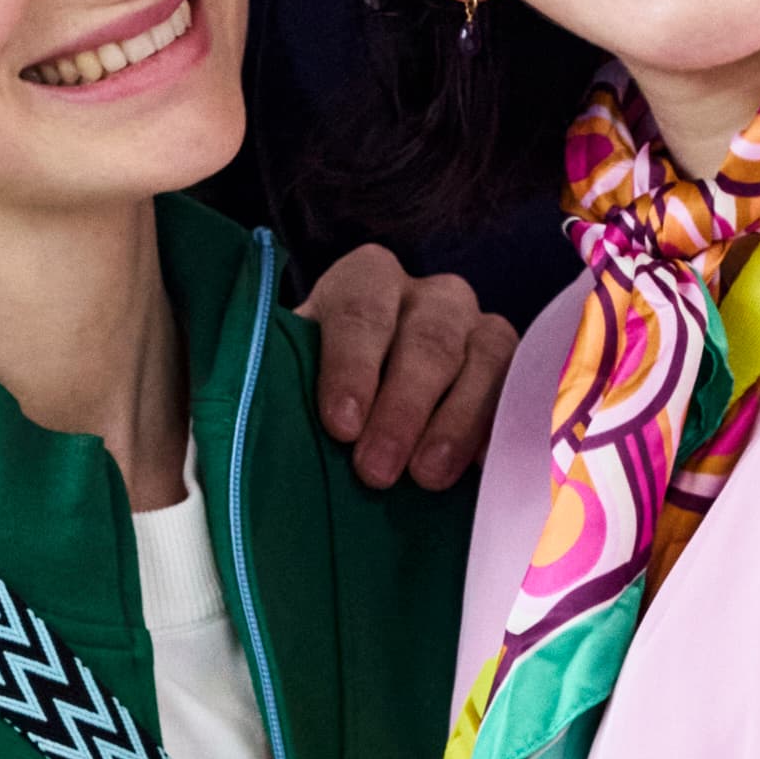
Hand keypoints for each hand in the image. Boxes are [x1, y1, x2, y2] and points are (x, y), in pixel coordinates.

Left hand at [298, 242, 511, 492]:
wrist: (376, 417)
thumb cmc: (327, 399)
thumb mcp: (295, 381)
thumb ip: (274, 388)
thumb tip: (236, 421)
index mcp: (365, 281)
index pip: (360, 309)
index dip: (351, 365)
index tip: (341, 426)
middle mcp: (429, 295)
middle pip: (427, 337)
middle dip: (403, 406)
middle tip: (376, 471)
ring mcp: (480, 328)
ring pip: (485, 356)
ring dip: (456, 421)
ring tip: (426, 477)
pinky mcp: (518, 368)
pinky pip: (523, 388)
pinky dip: (502, 428)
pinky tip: (480, 469)